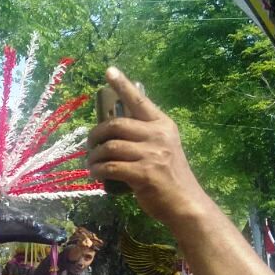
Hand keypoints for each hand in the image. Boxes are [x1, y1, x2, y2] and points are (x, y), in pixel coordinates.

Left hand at [87, 68, 212, 224]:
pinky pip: (111, 167)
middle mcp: (158, 135)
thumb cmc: (169, 176)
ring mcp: (152, 154)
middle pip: (115, 124)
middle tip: (89, 146)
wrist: (185, 203)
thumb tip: (114, 129)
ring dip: (94, 156)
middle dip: (95, 135)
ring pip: (110, 146)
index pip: (140, 100)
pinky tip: (96, 174)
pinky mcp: (144, 173)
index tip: (108, 70)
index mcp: (163, 125)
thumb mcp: (163, 147)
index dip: (122, 85)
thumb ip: (144, 135)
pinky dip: (98, 170)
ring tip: (91, 163)